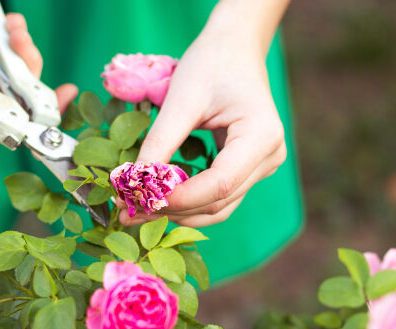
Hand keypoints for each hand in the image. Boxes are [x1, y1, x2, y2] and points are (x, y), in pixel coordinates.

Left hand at [119, 4, 287, 226]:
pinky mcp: (248, 170)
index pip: (220, 183)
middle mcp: (269, 157)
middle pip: (219, 201)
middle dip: (172, 209)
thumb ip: (161, 141)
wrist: (234, 49)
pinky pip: (218, 196)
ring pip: (219, 207)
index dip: (181, 198)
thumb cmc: (211, 64)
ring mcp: (262, 166)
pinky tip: (157, 200)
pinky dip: (188, 203)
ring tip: (137, 211)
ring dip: (178, 212)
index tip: (140, 199)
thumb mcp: (181, 99)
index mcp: (262, 136)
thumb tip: (134, 181)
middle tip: (127, 212)